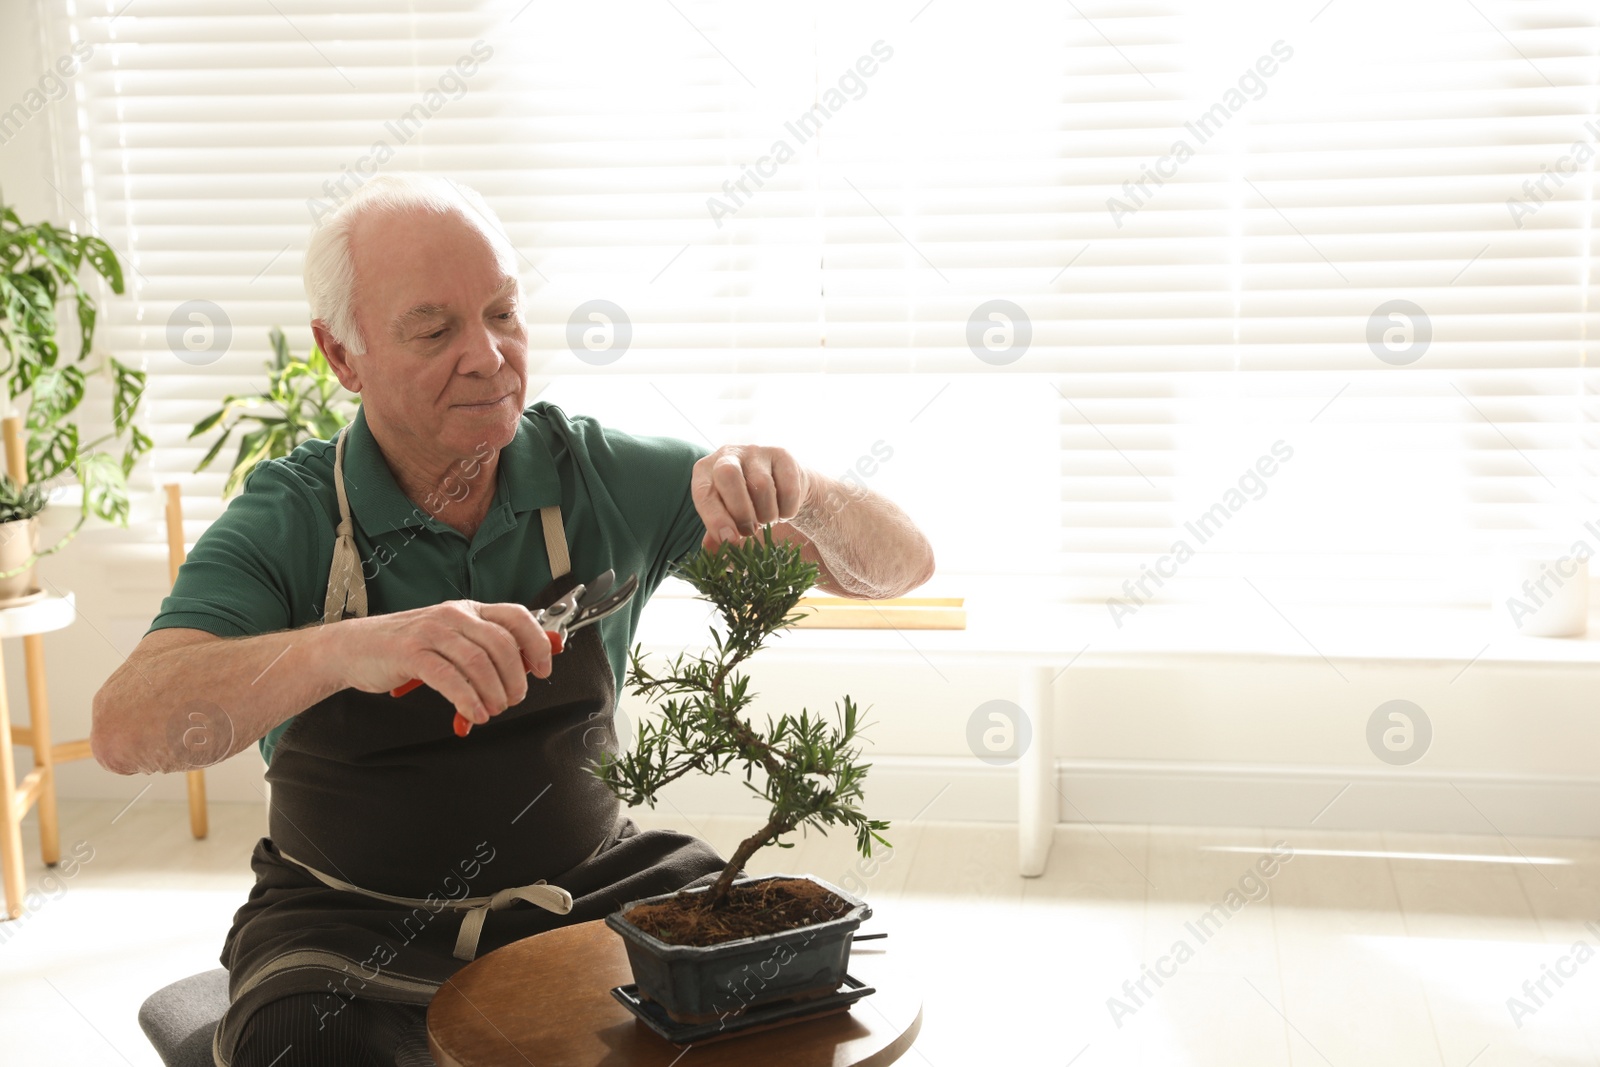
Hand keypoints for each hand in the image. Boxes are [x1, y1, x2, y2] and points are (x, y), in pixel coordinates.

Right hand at [334, 601, 553, 724]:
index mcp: (468, 610)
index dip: (536, 643)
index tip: (542, 669)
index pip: (516, 616)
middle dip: (515, 678)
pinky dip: (468, 700)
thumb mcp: (450, 640)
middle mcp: (453, 615)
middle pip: (502, 645)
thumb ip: (484, 649)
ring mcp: (432, 632)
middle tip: (513, 700)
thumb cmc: (405, 647)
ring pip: (479, 662)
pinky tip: (473, 714)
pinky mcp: (411, 653)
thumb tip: (528, 664)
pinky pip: (450, 678)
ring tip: (493, 710)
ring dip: (494, 693)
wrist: (353, 648)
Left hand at [691, 444, 809, 551]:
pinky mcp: (781, 454)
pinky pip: (788, 488)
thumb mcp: (726, 519)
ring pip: (761, 485)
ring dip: (767, 514)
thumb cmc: (745, 505)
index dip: (715, 519)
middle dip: (741, 511)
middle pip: (729, 475)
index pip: (704, 492)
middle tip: (750, 532)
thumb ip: (716, 536)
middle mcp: (727, 455)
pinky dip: (787, 509)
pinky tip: (783, 511)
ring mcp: (755, 451)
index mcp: (705, 471)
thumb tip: (711, 553)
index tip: (730, 540)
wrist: (780, 486)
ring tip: (767, 520)